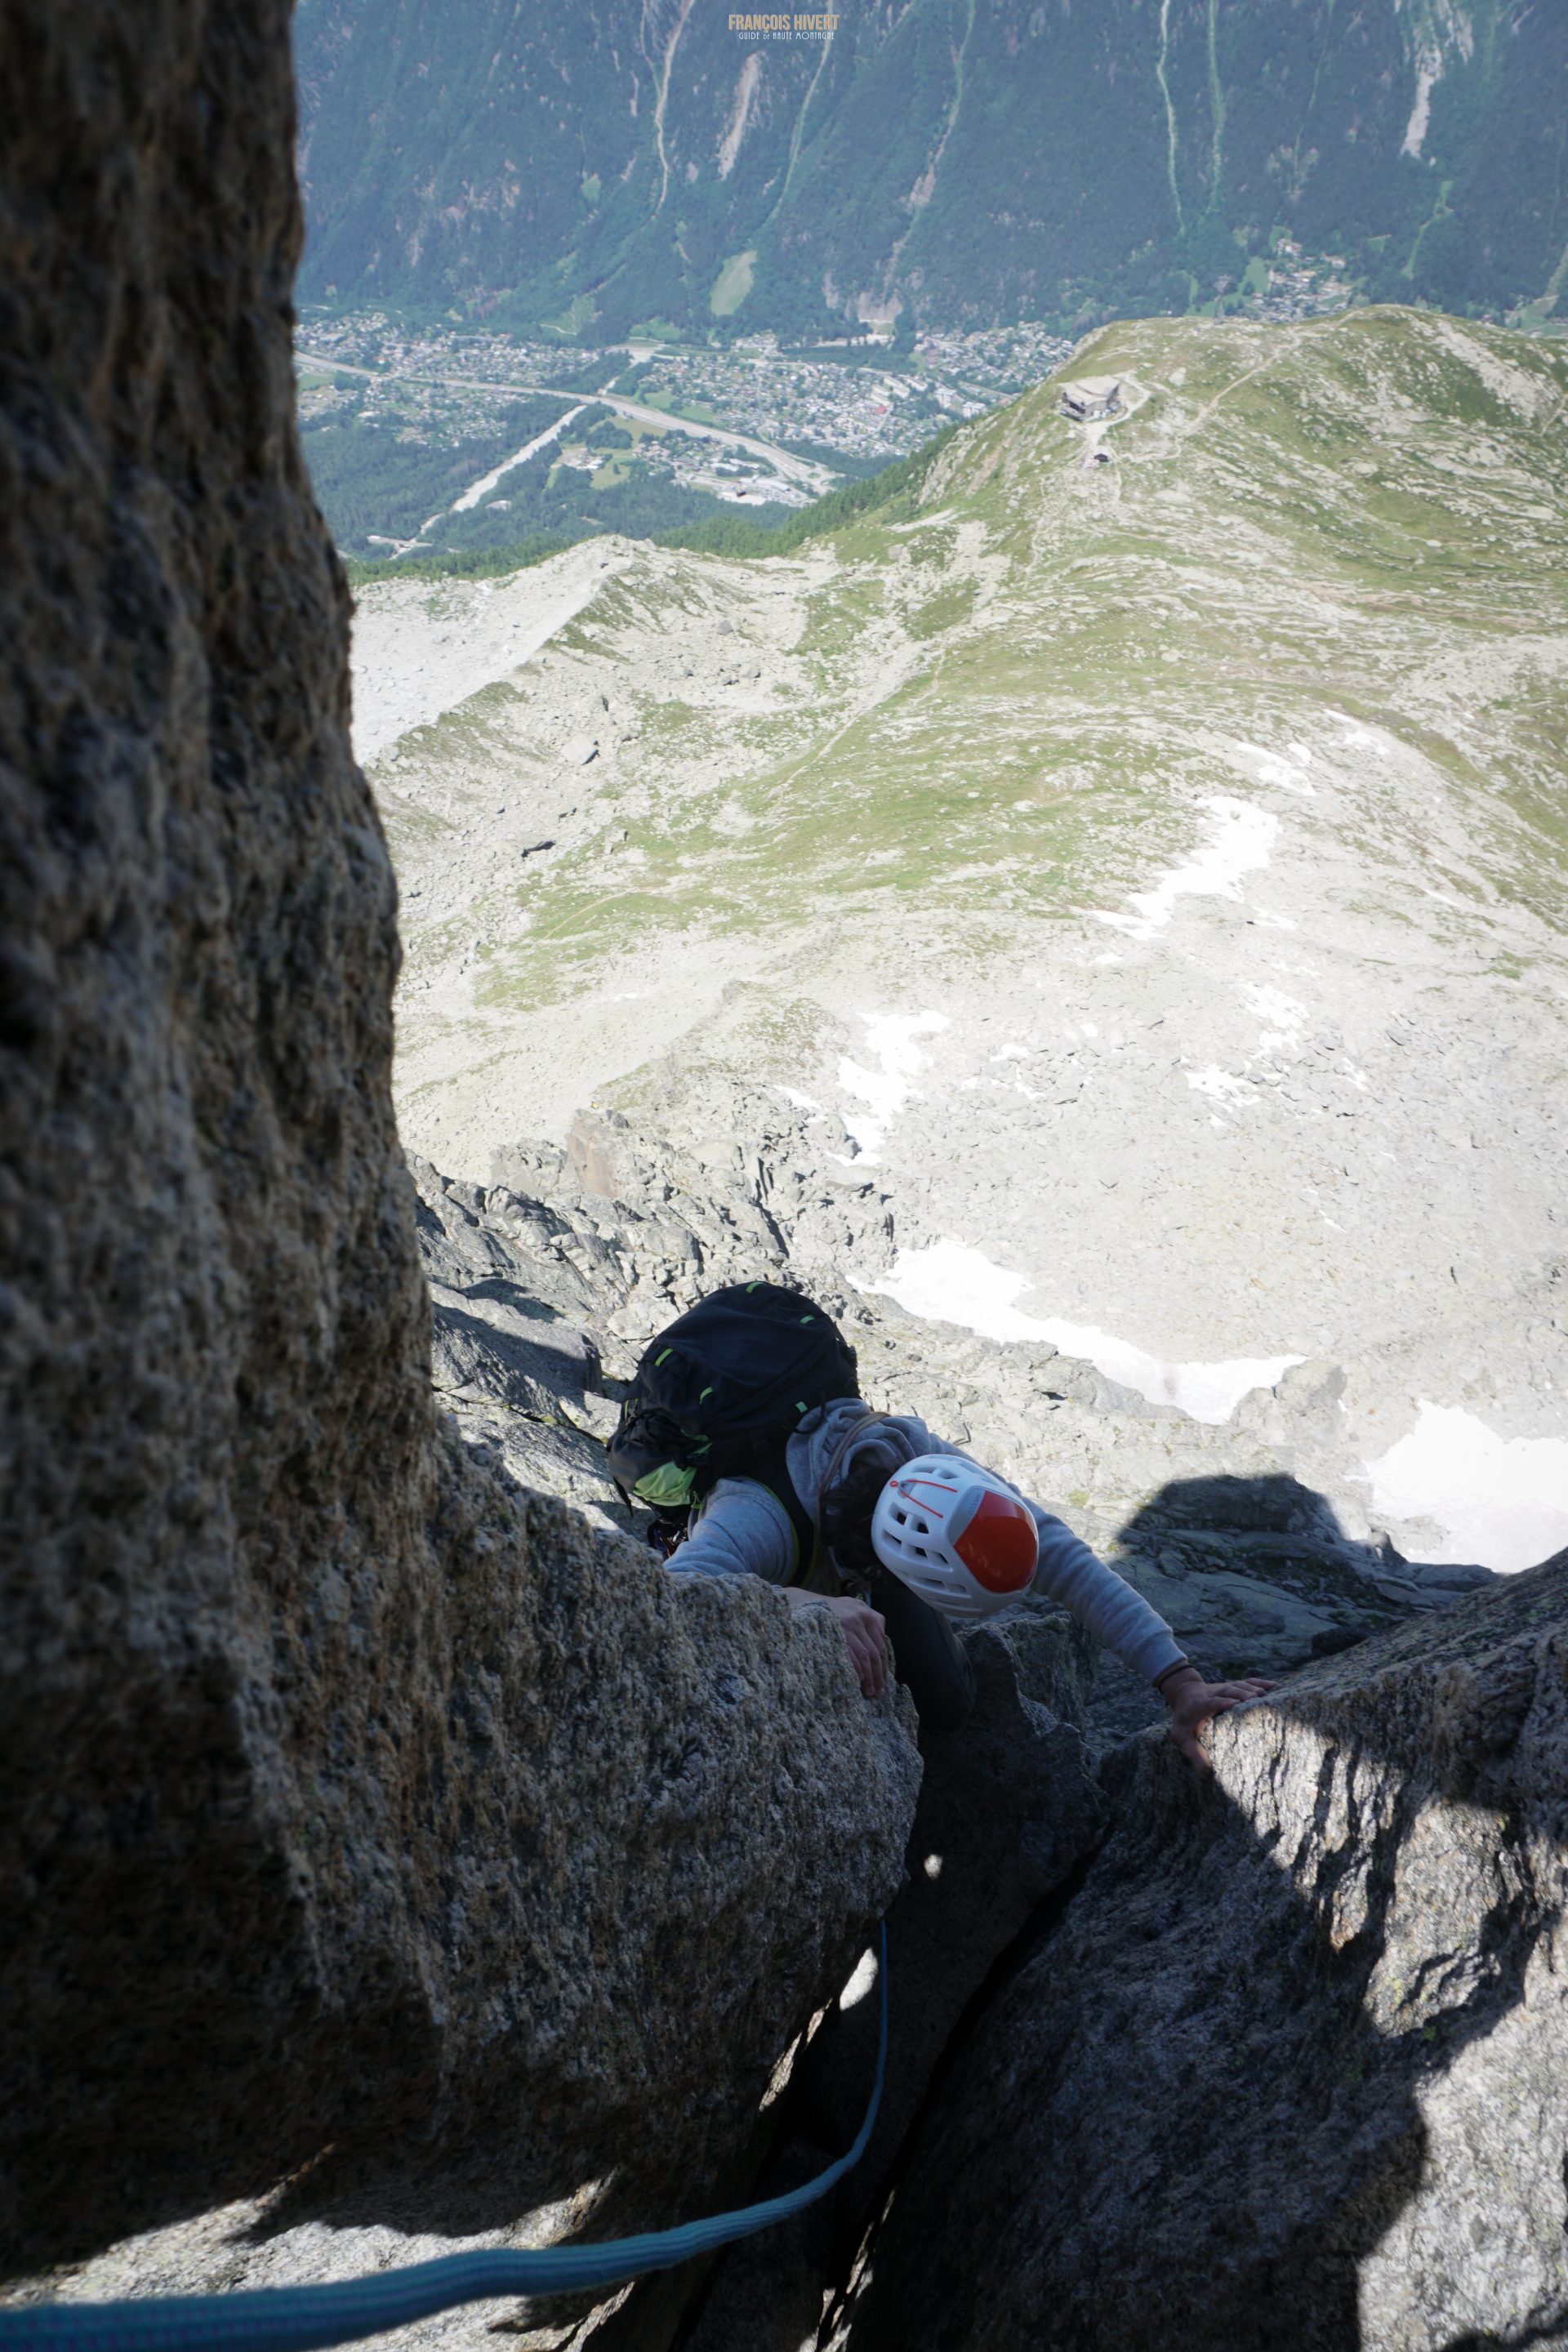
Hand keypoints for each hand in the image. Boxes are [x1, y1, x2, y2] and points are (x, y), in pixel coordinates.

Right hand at [788, 1589, 887, 1697]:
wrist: (806, 1602)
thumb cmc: (833, 1609)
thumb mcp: (855, 1606)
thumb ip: (872, 1620)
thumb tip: (883, 1639)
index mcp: (867, 1614)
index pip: (881, 1645)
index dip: (884, 1666)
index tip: (883, 1682)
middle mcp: (859, 1618)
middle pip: (874, 1652)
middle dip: (878, 1675)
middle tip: (878, 1692)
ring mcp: (846, 1625)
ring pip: (864, 1656)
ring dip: (869, 1677)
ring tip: (869, 1691)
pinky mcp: (833, 1633)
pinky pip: (849, 1655)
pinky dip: (855, 1669)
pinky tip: (857, 1680)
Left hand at [1159, 1664, 1274, 1771]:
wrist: (1185, 1693)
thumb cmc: (1184, 1719)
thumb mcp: (1181, 1735)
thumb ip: (1192, 1751)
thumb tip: (1205, 1772)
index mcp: (1199, 1704)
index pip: (1210, 1701)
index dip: (1221, 1702)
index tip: (1233, 1704)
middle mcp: (1212, 1693)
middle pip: (1226, 1690)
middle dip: (1239, 1693)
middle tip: (1254, 1698)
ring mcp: (1223, 1687)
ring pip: (1237, 1684)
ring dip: (1250, 1688)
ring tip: (1264, 1694)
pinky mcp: (1232, 1685)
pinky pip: (1247, 1681)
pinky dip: (1260, 1682)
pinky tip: (1274, 1686)